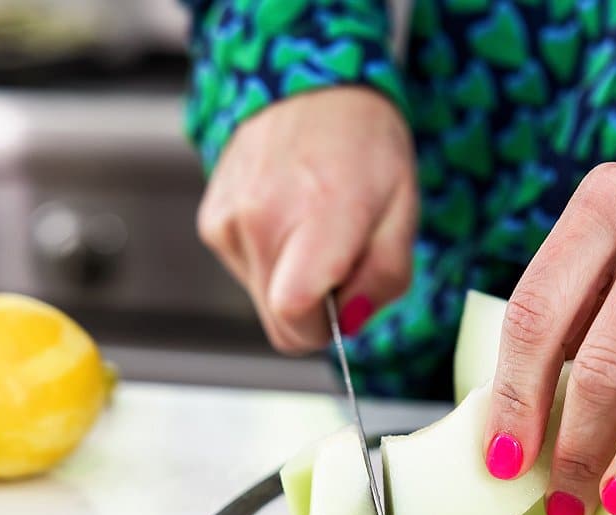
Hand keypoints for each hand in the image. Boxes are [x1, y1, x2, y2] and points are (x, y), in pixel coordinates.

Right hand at [197, 87, 417, 352]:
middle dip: (317, 309)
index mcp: (316, 219)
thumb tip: (351, 322)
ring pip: (263, 300)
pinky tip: (290, 219)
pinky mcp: (212, 222)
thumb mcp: (404, 211)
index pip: (294, 319)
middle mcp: (261, 222)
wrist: (312, 83)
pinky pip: (247, 272)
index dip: (325, 330)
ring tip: (316, 229)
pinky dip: (273, 260)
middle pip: (280, 322)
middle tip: (341, 262)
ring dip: (294, 281)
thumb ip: (385, 277)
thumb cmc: (365, 144)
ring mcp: (228, 222)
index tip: (344, 308)